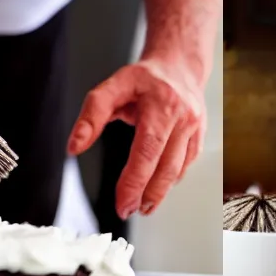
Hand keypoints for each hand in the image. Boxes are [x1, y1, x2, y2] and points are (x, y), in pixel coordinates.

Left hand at [67, 54, 206, 218]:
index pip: (148, 150)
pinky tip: (159, 186)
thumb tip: (75, 146)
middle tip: (128, 210)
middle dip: (147, 194)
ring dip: (160, 193)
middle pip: (166, 166)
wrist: (179, 65)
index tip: (122, 203)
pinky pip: (187, 164)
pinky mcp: (200, 135)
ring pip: (179, 169)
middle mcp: (184, 116)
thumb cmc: (145, 78)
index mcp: (162, 103)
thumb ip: (92, 115)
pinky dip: (172, 179)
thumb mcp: (114, 86)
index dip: (135, 181)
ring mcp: (195, 126)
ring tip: (143, 206)